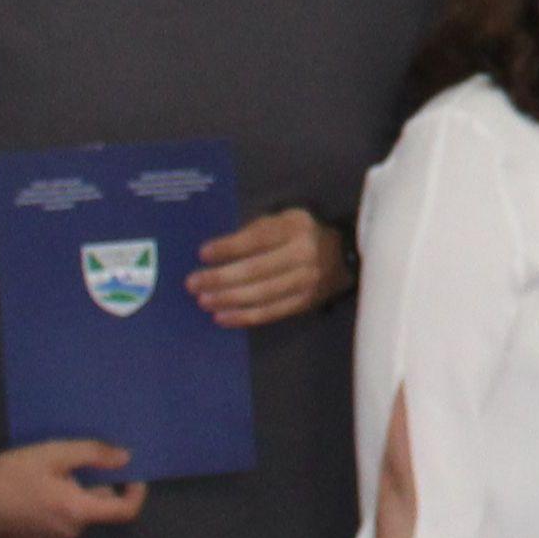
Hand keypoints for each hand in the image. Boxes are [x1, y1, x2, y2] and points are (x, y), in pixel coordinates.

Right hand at [0, 440, 147, 537]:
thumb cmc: (11, 474)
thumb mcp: (54, 454)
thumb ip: (94, 454)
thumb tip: (126, 458)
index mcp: (77, 511)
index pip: (124, 512)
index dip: (136, 494)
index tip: (133, 477)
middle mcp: (68, 533)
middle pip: (99, 510)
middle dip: (94, 488)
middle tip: (71, 468)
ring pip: (79, 517)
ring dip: (75, 499)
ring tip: (49, 481)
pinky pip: (61, 527)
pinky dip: (59, 511)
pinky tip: (37, 496)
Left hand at [190, 207, 346, 328]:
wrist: (345, 256)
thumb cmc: (302, 234)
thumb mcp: (284, 221)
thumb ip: (256, 232)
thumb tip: (216, 253)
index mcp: (296, 228)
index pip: (258, 239)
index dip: (229, 247)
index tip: (203, 253)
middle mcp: (304, 254)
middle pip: (256, 270)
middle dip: (220, 278)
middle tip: (193, 283)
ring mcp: (306, 281)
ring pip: (261, 294)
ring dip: (227, 299)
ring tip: (203, 300)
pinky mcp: (305, 302)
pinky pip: (270, 312)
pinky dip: (243, 316)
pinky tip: (221, 317)